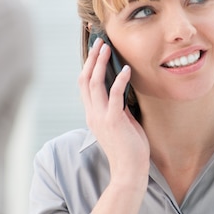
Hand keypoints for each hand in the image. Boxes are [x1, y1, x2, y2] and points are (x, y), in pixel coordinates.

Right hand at [79, 38, 149, 185]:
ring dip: (101, 64)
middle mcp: (92, 114)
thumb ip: (117, 107)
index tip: (95, 50)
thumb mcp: (120, 123)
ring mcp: (101, 117)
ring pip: (95, 84)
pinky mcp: (114, 121)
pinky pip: (114, 95)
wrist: (129, 171)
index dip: (89, 66)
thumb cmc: (128, 148)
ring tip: (107, 48)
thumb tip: (122, 90)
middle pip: (85, 80)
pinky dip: (119, 80)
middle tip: (99, 42)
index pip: (85, 85)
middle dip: (92, 59)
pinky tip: (126, 70)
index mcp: (92, 114)